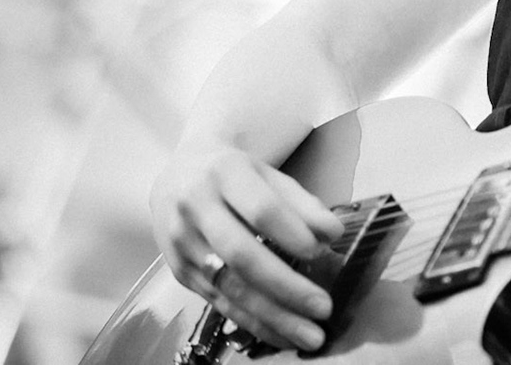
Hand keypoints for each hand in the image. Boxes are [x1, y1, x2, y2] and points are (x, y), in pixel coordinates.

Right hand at [150, 140, 344, 350]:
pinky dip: (253, 323)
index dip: (292, 233)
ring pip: (229, 287)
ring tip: (308, 335)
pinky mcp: (180, 274)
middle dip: (285, 286)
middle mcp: (196, 210)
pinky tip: (281, 335)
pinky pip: (220, 303)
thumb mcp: (268, 174)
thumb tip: (332, 234)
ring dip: (272, 316)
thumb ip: (301, 202)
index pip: (261, 209)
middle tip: (323, 307)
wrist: (177, 176)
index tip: (322, 253)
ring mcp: (183, 246)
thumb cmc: (234, 175)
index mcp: (224, 174)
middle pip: (242, 255)